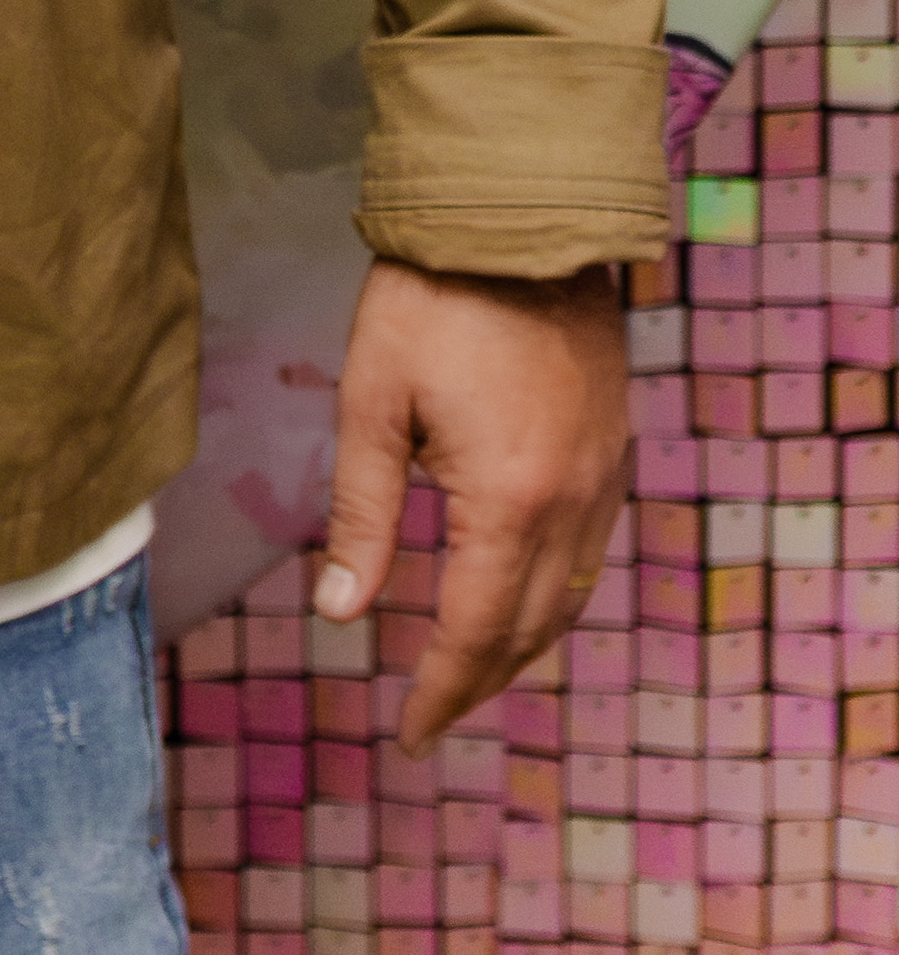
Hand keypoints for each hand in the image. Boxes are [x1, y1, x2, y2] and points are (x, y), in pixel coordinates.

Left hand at [317, 257, 630, 747]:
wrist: (521, 218)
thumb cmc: (429, 303)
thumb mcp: (373, 405)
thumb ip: (361, 516)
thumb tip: (340, 614)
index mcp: (509, 501)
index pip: (472, 630)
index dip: (439, 690)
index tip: (408, 736)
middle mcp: (573, 503)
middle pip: (530, 628)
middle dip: (478, 682)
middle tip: (432, 717)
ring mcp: (605, 476)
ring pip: (572, 596)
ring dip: (522, 646)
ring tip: (470, 674)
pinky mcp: (614, 448)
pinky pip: (592, 551)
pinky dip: (555, 595)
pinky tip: (520, 597)